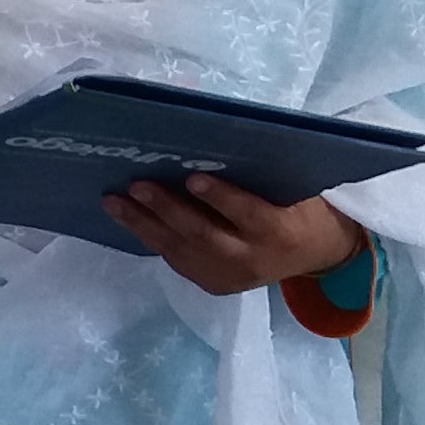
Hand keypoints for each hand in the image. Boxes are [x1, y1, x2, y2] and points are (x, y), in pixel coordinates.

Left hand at [103, 173, 362, 295]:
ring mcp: (229, 276)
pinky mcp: (212, 284)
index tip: (192, 177)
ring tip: (113, 202)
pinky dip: (150, 237)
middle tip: (136, 186)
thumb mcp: (294, 190)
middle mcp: (251, 258)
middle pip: (203, 235)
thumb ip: (260, 176)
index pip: (247, 214)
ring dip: (143, 225)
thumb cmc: (300, 207)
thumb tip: (213, 140)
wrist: (312, 255)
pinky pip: (176, 260)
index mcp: (278, 230)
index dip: (220, 197)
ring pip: (181, 250)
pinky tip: (126, 218)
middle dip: (166, 210)